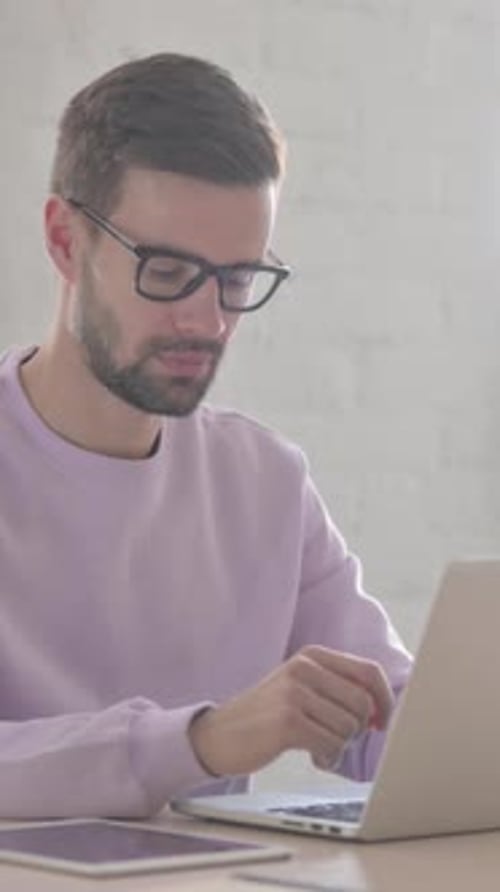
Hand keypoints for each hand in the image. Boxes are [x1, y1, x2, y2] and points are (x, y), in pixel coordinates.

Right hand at [188, 645, 393, 776]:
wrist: (220, 735)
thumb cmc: (268, 715)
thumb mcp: (301, 687)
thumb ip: (337, 688)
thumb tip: (382, 709)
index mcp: (312, 656)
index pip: (369, 672)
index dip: (385, 700)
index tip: (382, 722)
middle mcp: (304, 668)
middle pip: (363, 703)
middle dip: (358, 730)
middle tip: (338, 739)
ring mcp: (294, 693)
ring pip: (349, 727)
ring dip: (340, 747)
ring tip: (320, 748)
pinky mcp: (287, 721)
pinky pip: (331, 745)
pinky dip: (329, 758)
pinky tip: (315, 758)